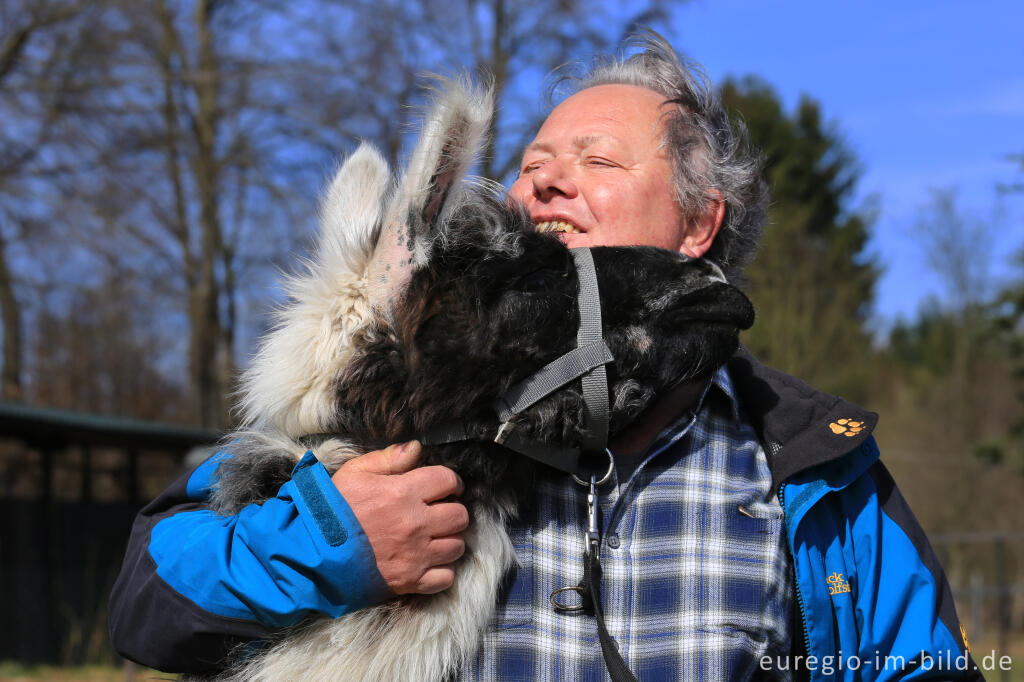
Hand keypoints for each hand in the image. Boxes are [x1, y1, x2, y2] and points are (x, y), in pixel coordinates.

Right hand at [331, 441, 467, 594]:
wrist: (310, 553)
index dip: (451, 481)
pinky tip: (429, 562)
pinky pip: (445, 577)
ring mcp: (415, 555)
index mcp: (404, 493)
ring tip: (434, 537)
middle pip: (460, 515)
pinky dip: (442, 570)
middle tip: (439, 511)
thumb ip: (388, 459)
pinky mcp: (410, 581)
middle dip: (453, 510)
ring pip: (457, 546)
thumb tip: (416, 448)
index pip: (447, 480)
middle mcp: (416, 524)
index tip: (446, 486)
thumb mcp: (353, 473)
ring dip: (449, 540)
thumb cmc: (330, 510)